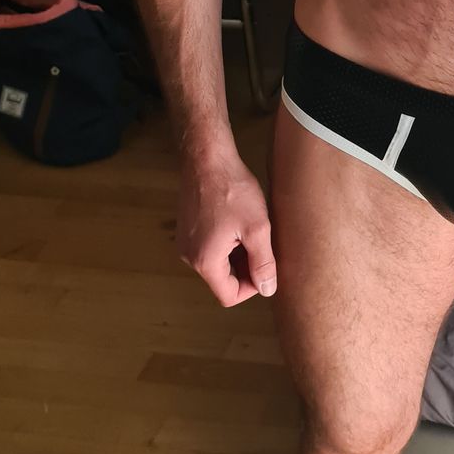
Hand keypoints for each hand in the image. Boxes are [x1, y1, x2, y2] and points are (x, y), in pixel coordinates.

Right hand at [176, 149, 277, 306]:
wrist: (207, 158)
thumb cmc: (232, 190)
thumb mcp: (257, 229)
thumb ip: (263, 263)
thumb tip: (267, 289)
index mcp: (205, 261)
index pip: (229, 296)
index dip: (253, 288)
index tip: (267, 268)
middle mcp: (190, 257)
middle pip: (223, 280)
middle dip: (247, 269)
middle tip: (264, 245)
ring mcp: (185, 243)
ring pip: (218, 264)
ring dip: (238, 255)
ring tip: (252, 231)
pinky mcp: (187, 230)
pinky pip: (209, 248)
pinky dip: (227, 244)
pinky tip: (239, 223)